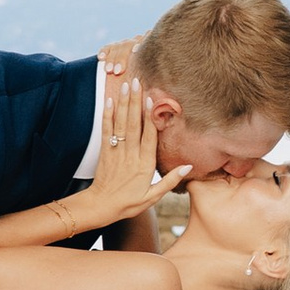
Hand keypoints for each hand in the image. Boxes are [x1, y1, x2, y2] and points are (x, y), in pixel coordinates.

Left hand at [77, 70, 188, 232]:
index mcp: (145, 165)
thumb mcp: (153, 196)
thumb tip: (188, 166)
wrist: (100, 206)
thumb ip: (170, 180)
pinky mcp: (105, 151)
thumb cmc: (128, 203)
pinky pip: (107, 130)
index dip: (150, 118)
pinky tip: (110, 100)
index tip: (152, 101)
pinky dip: (108, 115)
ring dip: (124, 103)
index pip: (149, 137)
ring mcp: (117, 152)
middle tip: (137, 83)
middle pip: (134, 125)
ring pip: (121, 124)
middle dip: (135, 102)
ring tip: (126, 85)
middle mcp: (130, 155)